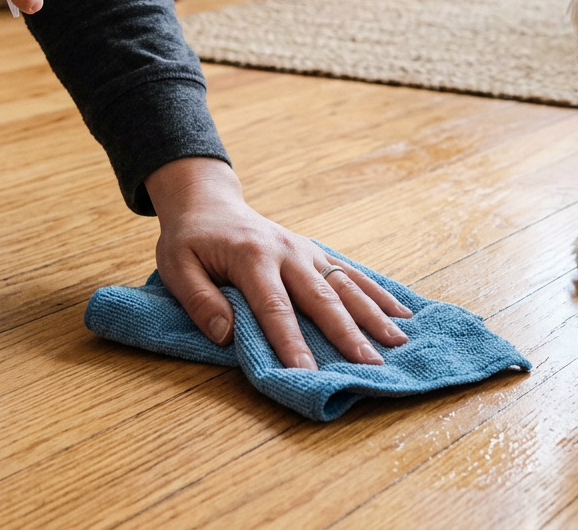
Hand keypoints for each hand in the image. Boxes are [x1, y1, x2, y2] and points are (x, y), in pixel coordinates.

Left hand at [145, 157, 412, 369]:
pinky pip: (352, 273)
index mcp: (252, 257)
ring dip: (373, 314)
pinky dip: (378, 293)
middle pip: (322, 298)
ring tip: (399, 342)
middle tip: (372, 365)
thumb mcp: (176, 266)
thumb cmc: (190, 240)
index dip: (291, 343)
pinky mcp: (316, 253)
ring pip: (346, 284)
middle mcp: (287, 252)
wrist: (209, 203)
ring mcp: (306, 251)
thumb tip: (226, 336)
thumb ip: (200, 300)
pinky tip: (401, 314)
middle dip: (348, 333)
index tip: (307, 374)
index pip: (274, 308)